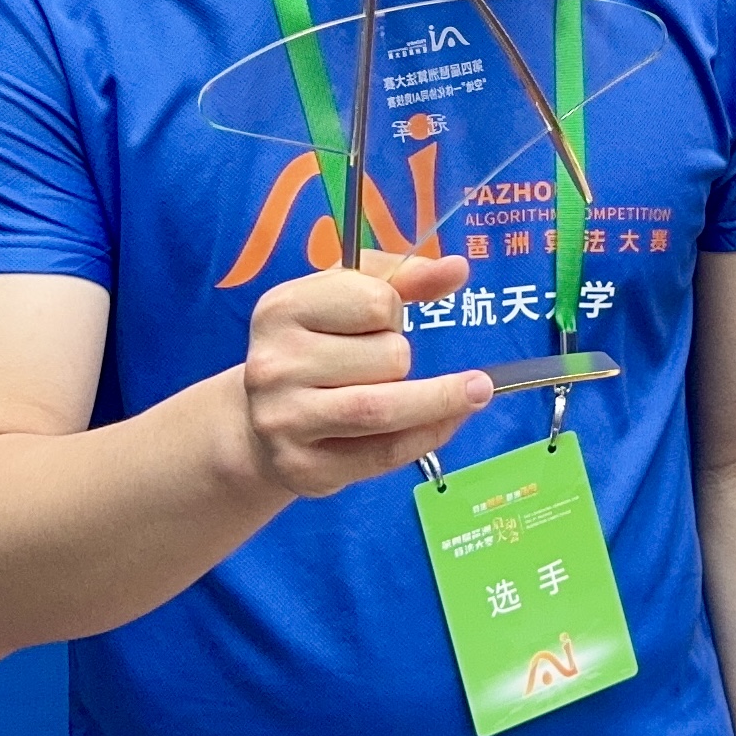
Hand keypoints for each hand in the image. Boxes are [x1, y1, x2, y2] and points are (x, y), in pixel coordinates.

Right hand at [237, 251, 493, 497]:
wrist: (261, 420)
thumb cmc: (315, 347)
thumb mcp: (346, 298)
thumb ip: (404, 277)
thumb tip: (457, 268)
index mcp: (281, 310)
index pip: (376, 302)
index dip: (394, 310)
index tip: (384, 319)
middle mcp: (274, 365)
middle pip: (389, 357)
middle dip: (405, 359)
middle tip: (390, 364)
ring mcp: (284, 421)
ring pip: (387, 409)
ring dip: (439, 401)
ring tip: (474, 393)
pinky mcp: (303, 467)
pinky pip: (386, 453)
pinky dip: (429, 435)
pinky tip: (448, 421)